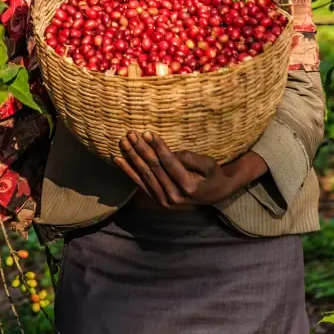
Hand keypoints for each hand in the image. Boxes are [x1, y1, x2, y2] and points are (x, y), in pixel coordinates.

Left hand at [114, 131, 265, 207]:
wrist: (216, 195)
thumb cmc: (213, 176)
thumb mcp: (210, 165)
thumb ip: (192, 159)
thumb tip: (173, 153)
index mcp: (188, 186)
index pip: (168, 163)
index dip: (157, 147)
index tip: (147, 132)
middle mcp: (174, 196)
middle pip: (154, 168)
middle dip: (141, 149)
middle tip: (131, 134)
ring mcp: (165, 201)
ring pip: (145, 175)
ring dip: (132, 157)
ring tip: (123, 142)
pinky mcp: (158, 200)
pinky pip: (141, 184)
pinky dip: (129, 171)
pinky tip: (118, 160)